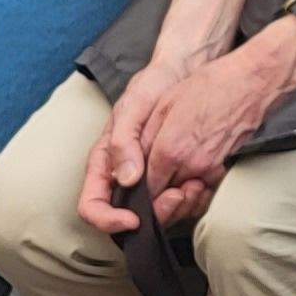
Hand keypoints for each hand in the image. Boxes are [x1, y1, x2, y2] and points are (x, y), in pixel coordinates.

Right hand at [76, 60, 194, 235]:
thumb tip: (125, 179)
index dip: (108, 220)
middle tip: (178, 196)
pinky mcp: (171, 178)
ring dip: (176, 209)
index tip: (133, 219)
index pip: (93, 205)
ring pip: (155, 214)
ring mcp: (148, 180)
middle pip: (127, 218)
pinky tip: (202, 184)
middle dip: (154, 215)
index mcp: (105, 164)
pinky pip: (177, 203)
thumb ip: (124, 141)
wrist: (181, 75)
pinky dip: (191, 200)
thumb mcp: (133, 107)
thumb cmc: (152, 87)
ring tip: (194, 187)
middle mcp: (123, 178)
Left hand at [135, 21, 295, 222]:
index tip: (133, 183)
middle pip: (163, 195)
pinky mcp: (224, 167)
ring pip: (183, 192)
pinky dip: (192, 182)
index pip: (145, 186)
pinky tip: (186, 169)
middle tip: (147, 183)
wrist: (253, 82)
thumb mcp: (165, 104)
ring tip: (167, 176)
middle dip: (153, 193)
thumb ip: (145, 139)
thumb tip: (131, 168)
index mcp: (170, 149)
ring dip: (173, 189)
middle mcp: (191, 165)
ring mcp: (210, 168)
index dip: (135, 187)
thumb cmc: (210, 85)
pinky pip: (201, 184)